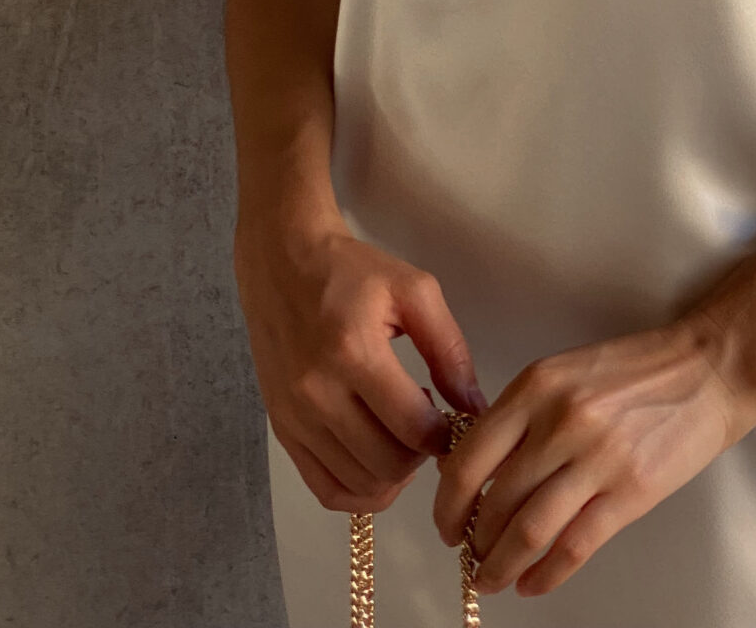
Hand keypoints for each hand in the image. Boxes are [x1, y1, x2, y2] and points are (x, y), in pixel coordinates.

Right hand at [234, 216, 487, 513]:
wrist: (282, 263)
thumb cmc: (353, 272)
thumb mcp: (414, 290)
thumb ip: (449, 349)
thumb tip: (474, 408)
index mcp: (354, 352)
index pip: (412, 428)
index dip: (445, 436)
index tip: (453, 419)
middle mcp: (317, 393)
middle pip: (387, 464)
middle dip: (420, 455)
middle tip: (427, 424)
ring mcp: (295, 418)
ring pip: (359, 484)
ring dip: (394, 473)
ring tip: (400, 434)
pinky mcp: (282, 430)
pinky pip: (326, 489)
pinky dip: (360, 492)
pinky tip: (378, 463)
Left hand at [432, 319, 751, 599]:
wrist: (707, 369)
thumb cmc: (635, 370)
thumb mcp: (564, 373)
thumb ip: (519, 415)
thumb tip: (468, 468)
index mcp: (536, 386)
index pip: (470, 458)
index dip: (448, 504)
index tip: (446, 524)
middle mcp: (561, 421)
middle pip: (496, 502)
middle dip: (474, 541)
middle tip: (470, 557)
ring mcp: (597, 458)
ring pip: (529, 531)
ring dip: (502, 566)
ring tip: (492, 580)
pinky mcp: (631, 491)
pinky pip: (574, 547)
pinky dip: (546, 575)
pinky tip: (533, 584)